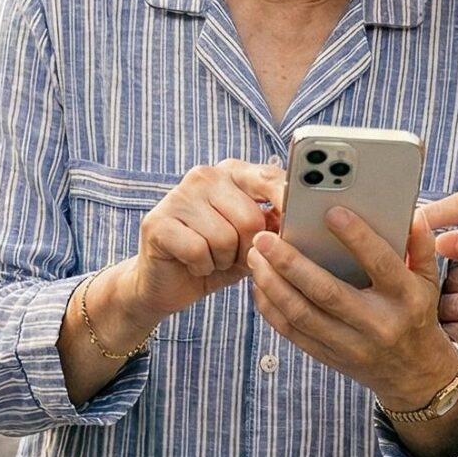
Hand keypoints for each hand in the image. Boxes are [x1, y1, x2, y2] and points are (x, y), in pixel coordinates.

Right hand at [121, 160, 285, 329]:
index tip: (299, 222)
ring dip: (222, 261)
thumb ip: (273, 227)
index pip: (269, 177)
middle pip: (250, 217)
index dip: (288, 201)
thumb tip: (298, 223)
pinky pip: (198, 250)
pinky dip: (201, 267)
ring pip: (225, 238)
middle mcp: (204, 176)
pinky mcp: (158, 222)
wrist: (166, 283)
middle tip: (232, 255)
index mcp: (232, 173)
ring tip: (210, 258)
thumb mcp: (252, 242)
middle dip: (247, 249)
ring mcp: (178, 196)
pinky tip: (192, 264)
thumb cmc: (214, 258)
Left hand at [245, 208, 457, 410]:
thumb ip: (420, 245)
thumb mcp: (428, 280)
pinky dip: (271, 307)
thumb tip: (412, 213)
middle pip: (326, 291)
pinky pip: (292, 332)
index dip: (357, 237)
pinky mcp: (329, 356)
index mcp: (405, 298)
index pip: (380, 263)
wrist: (415, 375)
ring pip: (301, 314)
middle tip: (265, 238)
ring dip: (272, 283)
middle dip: (291, 262)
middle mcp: (377, 323)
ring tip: (255, 256)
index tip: (330, 212)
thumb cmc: (417, 316)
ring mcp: (350, 344)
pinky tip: (260, 283)